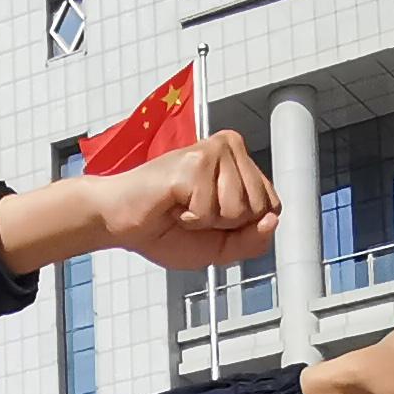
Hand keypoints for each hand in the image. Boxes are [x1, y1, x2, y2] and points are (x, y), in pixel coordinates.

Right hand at [3, 128, 278, 279]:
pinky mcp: (194, 161)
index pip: (272, 205)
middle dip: (225, 225)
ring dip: (205, 220)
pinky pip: (211, 210)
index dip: (242, 227)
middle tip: (192, 211)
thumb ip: (252, 239)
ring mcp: (212, 152)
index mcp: (240, 161)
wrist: (120, 223)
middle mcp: (230, 147)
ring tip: (182, 205)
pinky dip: (189, 218)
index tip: (211, 219)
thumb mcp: (220, 247)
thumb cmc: (165, 230)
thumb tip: (273, 219)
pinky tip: (172, 202)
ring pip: (239, 209)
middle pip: (260, 207)